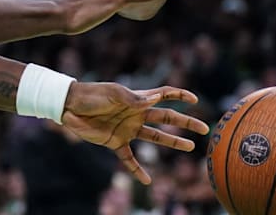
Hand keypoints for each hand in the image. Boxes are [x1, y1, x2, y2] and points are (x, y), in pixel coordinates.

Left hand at [62, 82, 209, 184]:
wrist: (70, 106)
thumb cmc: (93, 95)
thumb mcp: (115, 94)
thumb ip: (135, 99)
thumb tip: (158, 98)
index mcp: (138, 99)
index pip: (164, 95)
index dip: (180, 95)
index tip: (195, 99)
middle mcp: (137, 114)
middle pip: (167, 118)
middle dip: (186, 122)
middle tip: (205, 129)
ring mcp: (128, 130)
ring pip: (156, 138)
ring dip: (173, 142)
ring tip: (190, 147)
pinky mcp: (116, 143)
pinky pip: (130, 159)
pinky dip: (138, 170)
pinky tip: (147, 181)